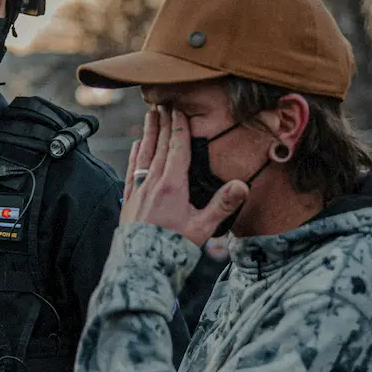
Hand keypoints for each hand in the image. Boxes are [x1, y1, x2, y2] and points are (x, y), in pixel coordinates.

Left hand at [119, 107, 247, 245]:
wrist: (140, 268)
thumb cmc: (173, 250)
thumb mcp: (202, 229)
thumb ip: (221, 205)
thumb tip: (243, 185)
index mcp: (172, 186)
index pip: (177, 149)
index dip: (179, 127)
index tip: (179, 110)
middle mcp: (152, 184)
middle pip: (159, 146)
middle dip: (162, 123)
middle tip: (163, 103)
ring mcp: (138, 191)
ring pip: (143, 155)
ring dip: (148, 134)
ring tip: (149, 117)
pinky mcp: (129, 201)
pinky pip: (132, 170)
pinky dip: (135, 154)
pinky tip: (136, 146)